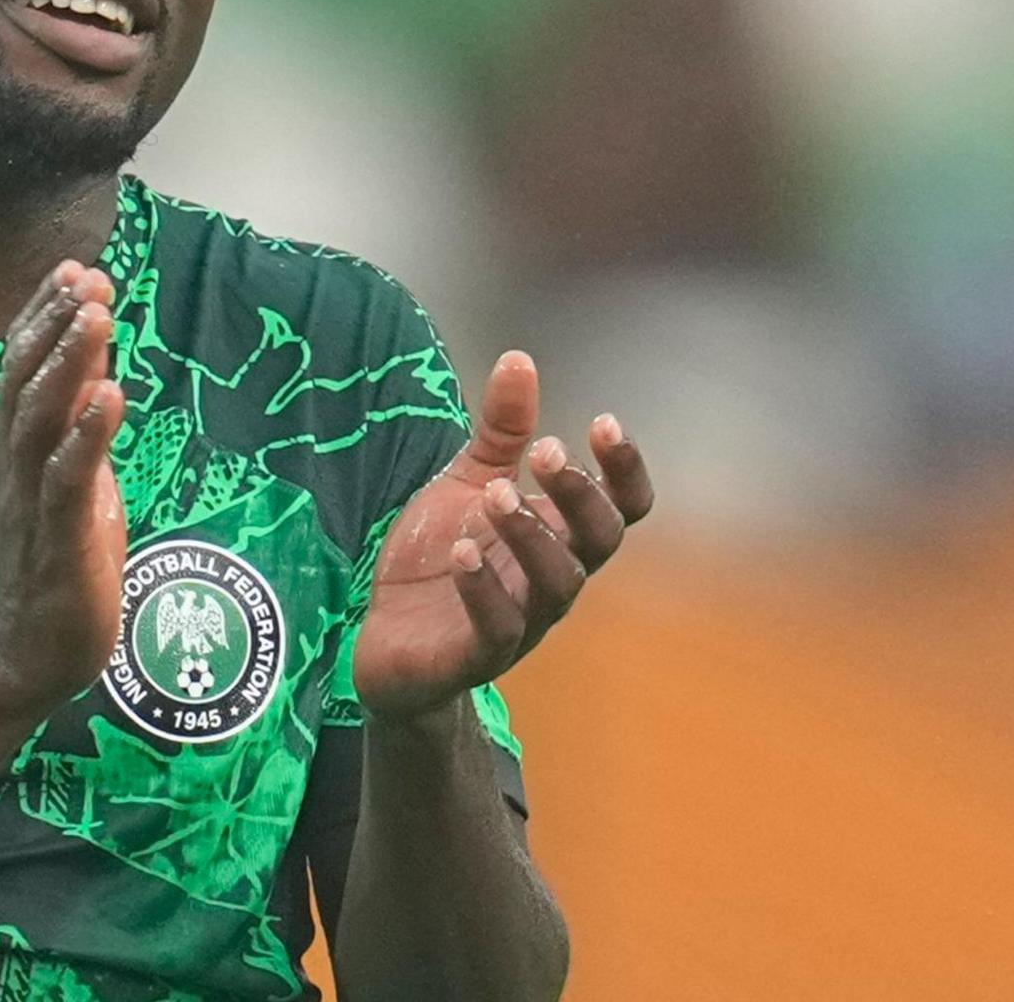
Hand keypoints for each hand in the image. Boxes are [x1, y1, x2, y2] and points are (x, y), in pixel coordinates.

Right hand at [0, 261, 129, 707]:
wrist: (35, 650)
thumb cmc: (61, 557)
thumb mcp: (74, 475)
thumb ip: (79, 420)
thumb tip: (96, 360)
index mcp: (14, 447)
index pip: (20, 368)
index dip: (43, 317)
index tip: (72, 268)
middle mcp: (13, 465)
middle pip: (24, 382)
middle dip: (55, 325)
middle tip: (88, 277)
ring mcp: (31, 501)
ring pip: (40, 420)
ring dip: (69, 364)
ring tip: (98, 316)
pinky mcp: (59, 539)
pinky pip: (67, 481)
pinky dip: (87, 436)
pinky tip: (110, 398)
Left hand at [352, 351, 653, 719]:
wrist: (388, 641)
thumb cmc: (439, 558)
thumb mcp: (467, 484)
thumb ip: (499, 432)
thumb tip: (520, 357)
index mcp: (558, 534)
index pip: (621, 507)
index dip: (624, 470)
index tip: (604, 423)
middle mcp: (551, 577)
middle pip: (600, 540)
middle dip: (580, 494)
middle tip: (543, 452)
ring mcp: (521, 619)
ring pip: (557, 584)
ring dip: (532, 534)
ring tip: (495, 494)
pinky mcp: (477, 655)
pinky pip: (498, 629)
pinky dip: (484, 589)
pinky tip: (462, 553)